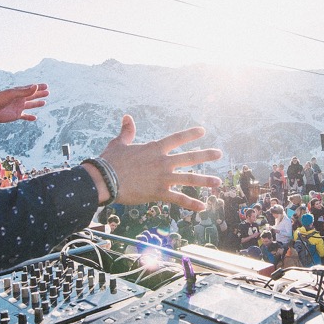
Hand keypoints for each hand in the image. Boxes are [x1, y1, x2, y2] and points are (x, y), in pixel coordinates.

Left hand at [0, 84, 48, 123]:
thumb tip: (36, 86)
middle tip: (48, 92)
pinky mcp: (15, 115)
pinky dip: (29, 117)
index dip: (38, 87)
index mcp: (17, 92)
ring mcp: (17, 107)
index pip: (30, 88)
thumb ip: (24, 92)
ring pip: (30, 105)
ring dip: (36, 104)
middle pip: (31, 96)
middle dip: (39, 94)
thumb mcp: (12, 94)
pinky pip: (25, 116)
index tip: (46, 86)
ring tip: (44, 102)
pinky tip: (35, 118)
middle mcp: (18, 99)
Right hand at [88, 115, 221, 211]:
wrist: (105, 180)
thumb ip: (127, 131)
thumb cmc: (111, 161)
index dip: (190, 134)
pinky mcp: (159, 193)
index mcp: (154, 148)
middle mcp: (163, 162)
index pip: (177, 138)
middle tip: (219, 154)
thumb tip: (127, 117)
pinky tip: (203, 207)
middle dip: (206, 155)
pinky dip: (191, 204)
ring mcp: (163, 178)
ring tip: (218, 182)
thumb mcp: (119, 143)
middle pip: (189, 157)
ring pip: (189, 179)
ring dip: (205, 180)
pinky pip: (179, 199)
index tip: (202, 131)